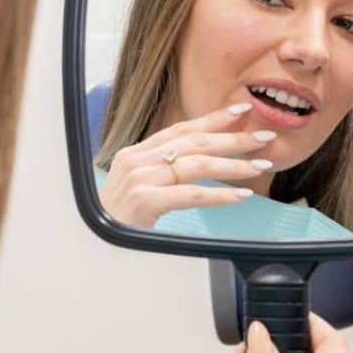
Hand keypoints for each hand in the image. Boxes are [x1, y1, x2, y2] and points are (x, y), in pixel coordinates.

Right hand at [99, 103, 276, 227]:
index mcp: (137, 153)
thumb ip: (161, 171)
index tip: (241, 110)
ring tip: (260, 165)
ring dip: (233, 165)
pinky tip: (240, 196)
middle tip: (264, 137)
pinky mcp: (145, 201)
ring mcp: (140, 179)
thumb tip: (199, 163)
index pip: (182, 129)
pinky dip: (219, 194)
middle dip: (233, 138)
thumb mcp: (137, 186)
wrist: (89, 243)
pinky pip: (191, 194)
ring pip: (197, 165)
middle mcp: (138, 160)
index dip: (213, 119)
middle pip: (195, 143)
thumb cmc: (117, 219)